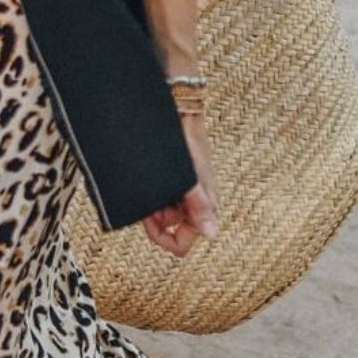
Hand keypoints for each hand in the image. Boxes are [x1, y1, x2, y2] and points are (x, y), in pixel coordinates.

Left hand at [141, 111, 218, 256]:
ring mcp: (186, 193)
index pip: (183, 243)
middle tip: (146, 203)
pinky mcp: (177, 181)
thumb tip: (211, 235)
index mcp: (205, 208)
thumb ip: (199, 207)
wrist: (182, 115)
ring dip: (153, 207)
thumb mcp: (192, 179)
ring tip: (147, 189)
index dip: (165, 240)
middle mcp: (196, 204)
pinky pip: (163, 198)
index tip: (149, 225)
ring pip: (165, 213)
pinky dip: (154, 195)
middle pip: (171, 229)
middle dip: (155, 221)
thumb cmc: (189, 145)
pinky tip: (149, 183)